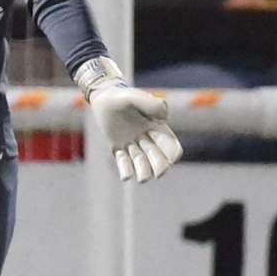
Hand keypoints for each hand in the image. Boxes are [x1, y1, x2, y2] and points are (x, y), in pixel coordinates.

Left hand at [74, 57, 182, 183]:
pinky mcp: (117, 147)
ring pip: (141, 163)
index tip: (169, 159)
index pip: (172, 147)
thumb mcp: (135, 97)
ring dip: (144, 172)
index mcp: (157, 127)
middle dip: (160, 167)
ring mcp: (132, 144)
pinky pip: (123, 162)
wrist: (103, 97)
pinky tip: (125, 177)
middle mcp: (147, 138)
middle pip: (159, 159)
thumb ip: (150, 104)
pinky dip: (125, 170)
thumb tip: (164, 118)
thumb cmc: (122, 96)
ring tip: (141, 179)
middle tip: (156, 174)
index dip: (172, 155)